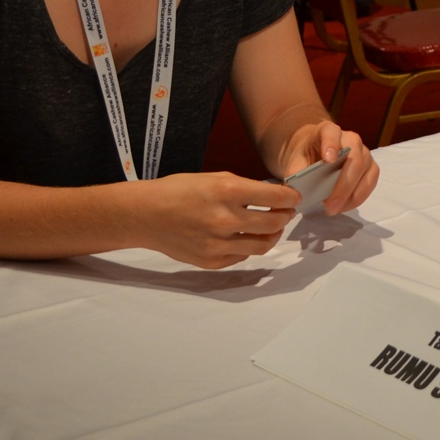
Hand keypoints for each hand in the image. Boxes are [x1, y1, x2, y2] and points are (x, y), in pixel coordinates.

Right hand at [139, 171, 299, 268]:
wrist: (145, 215)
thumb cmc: (179, 190)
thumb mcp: (214, 177)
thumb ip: (245, 188)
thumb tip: (274, 196)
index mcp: (227, 191)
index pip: (277, 198)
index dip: (291, 198)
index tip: (293, 197)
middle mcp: (225, 219)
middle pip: (275, 223)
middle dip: (285, 216)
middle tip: (285, 212)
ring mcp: (218, 244)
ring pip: (264, 245)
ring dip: (273, 234)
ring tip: (271, 226)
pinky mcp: (212, 261)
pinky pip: (243, 255)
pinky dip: (249, 245)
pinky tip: (244, 236)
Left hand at [280, 121, 379, 215]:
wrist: (314, 155)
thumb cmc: (305, 157)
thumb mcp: (294, 162)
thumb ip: (296, 174)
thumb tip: (297, 194)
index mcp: (327, 130)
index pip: (331, 133)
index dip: (331, 144)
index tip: (329, 160)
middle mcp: (350, 139)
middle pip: (354, 159)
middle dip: (343, 186)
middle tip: (329, 205)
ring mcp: (364, 152)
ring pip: (365, 172)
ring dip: (351, 194)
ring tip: (334, 209)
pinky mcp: (370, 167)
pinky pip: (370, 182)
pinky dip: (358, 197)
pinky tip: (344, 206)